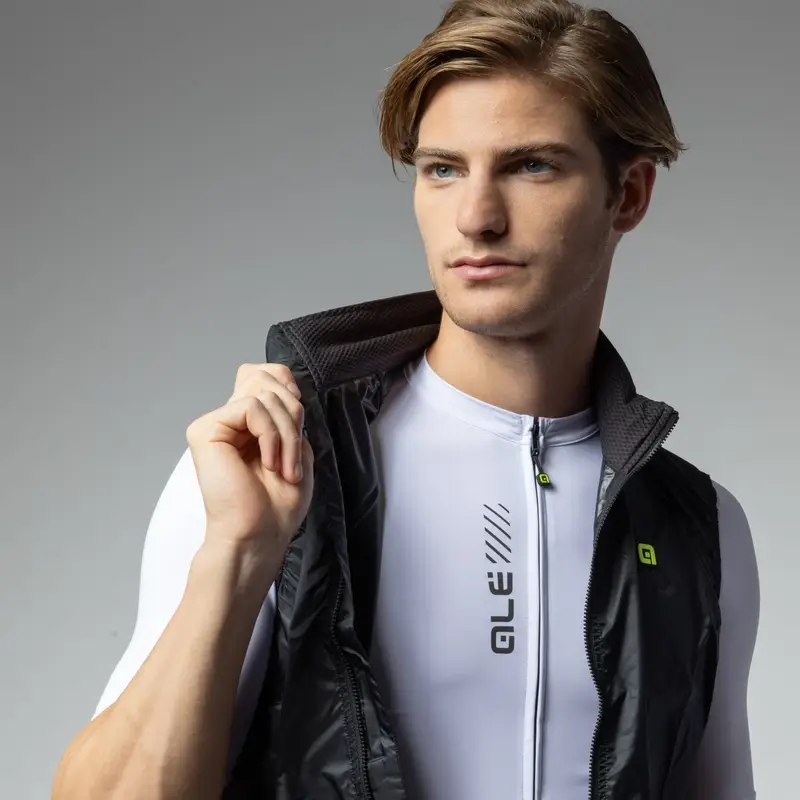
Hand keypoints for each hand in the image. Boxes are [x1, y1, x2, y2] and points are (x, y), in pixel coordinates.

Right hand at [186, 363, 313, 561]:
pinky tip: (269, 464)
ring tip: (285, 468)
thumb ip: (287, 412)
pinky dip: (272, 436)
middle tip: (293, 455)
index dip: (287, 384)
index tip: (299, 422)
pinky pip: (251, 408)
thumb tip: (283, 382)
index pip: (265, 372)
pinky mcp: (205, 430)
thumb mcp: (296, 447)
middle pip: (268, 378)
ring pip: (265, 395)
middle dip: (293, 415)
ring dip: (288, 434)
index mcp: (249, 422)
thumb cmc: (278, 503)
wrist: (260, 534)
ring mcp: (215, 424)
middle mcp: (229, 419)